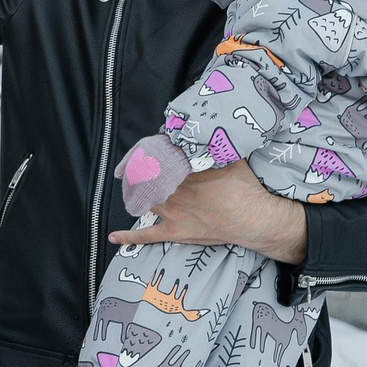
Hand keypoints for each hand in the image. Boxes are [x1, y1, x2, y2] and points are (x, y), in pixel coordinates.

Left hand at [107, 160, 308, 263]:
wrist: (253, 219)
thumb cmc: (244, 188)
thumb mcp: (232, 158)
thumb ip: (215, 146)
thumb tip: (208, 130)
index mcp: (183, 171)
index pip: (158, 158)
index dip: (151, 152)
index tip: (149, 148)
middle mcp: (172, 191)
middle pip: (146, 178)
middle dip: (139, 172)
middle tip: (136, 167)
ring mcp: (170, 212)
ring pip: (143, 201)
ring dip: (134, 196)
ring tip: (130, 190)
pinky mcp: (173, 231)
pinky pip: (146, 236)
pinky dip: (128, 236)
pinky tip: (114, 236)